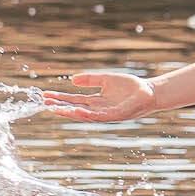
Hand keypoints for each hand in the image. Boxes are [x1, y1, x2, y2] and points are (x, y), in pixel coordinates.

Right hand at [40, 71, 158, 121]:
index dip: (60, 98)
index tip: (46, 96)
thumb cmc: (130, 87)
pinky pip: (99, 116)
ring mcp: (106, 114)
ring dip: (70, 112)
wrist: (149, 92)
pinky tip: (77, 110)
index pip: (74, 100)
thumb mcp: (106, 79)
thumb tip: (73, 79)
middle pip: (75, 109)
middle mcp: (98, 110)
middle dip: (60, 107)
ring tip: (56, 108)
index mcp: (96, 101)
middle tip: (45, 103)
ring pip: (84, 115)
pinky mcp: (116, 115)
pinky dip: (87, 114)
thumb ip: (91, 79)